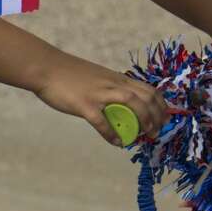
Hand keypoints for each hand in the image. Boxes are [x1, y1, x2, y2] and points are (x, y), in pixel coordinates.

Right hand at [33, 55, 168, 144]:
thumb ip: (108, 89)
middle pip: (146, 97)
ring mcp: (99, 94)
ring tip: (145, 136)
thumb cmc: (68, 73)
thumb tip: (117, 106)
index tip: (164, 118)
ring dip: (144, 121)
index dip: (161, 104)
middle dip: (157, 116)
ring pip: (132, 104)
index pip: (148, 89)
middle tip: (157, 131)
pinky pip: (102, 121)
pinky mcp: (84, 104)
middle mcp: (113, 84)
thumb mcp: (96, 77)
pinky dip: (112, 134)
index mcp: (117, 79)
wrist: (46, 68)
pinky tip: (116, 142)